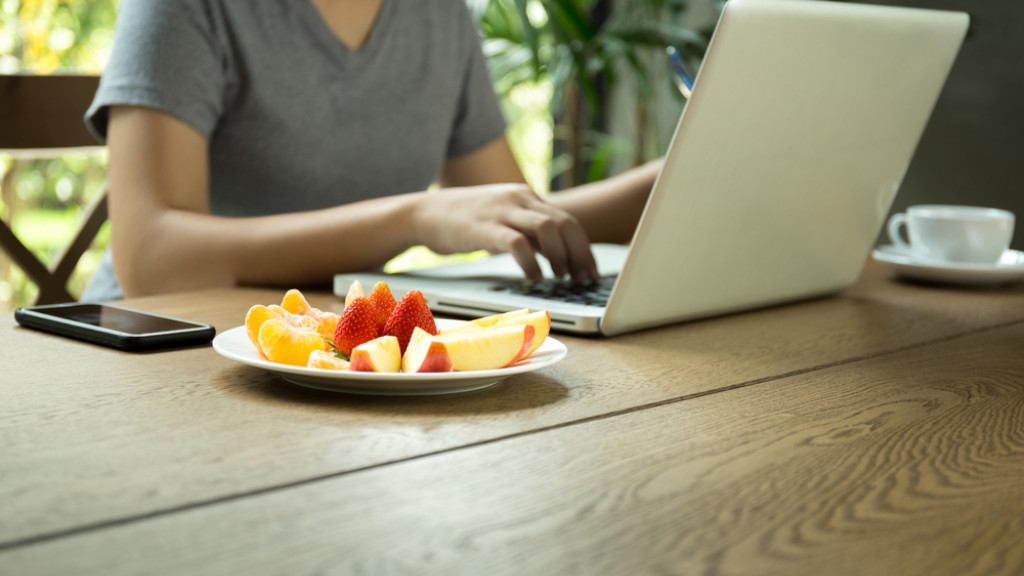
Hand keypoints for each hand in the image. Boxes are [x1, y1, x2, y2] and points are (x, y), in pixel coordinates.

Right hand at [411, 183, 599, 282]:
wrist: (422, 213)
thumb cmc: (463, 222)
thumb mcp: (502, 220)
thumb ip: (529, 232)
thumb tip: (558, 254)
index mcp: (525, 196)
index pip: (567, 220)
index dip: (584, 248)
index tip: (590, 271)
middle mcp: (518, 199)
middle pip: (565, 224)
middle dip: (580, 254)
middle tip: (584, 279)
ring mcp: (502, 211)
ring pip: (548, 229)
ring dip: (561, 256)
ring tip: (560, 277)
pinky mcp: (484, 227)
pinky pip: (519, 244)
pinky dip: (532, 263)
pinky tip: (534, 278)